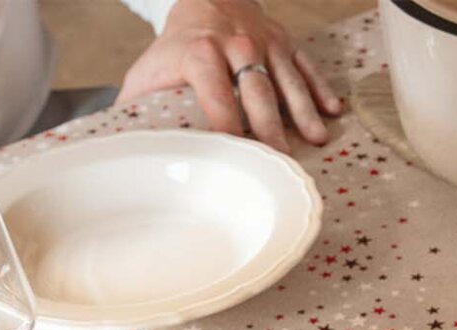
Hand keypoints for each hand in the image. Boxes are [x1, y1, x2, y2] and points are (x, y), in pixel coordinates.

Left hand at [117, 0, 344, 152]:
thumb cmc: (177, 49)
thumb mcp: (151, 71)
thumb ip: (139, 108)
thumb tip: (124, 151)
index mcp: (200, 52)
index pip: (214, 90)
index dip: (225, 121)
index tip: (235, 151)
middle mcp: (235, 44)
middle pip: (256, 89)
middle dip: (269, 125)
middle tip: (279, 160)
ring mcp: (264, 42)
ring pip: (286, 78)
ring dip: (303, 111)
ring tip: (316, 139)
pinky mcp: (285, 42)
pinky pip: (306, 65)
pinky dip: (320, 88)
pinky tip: (332, 111)